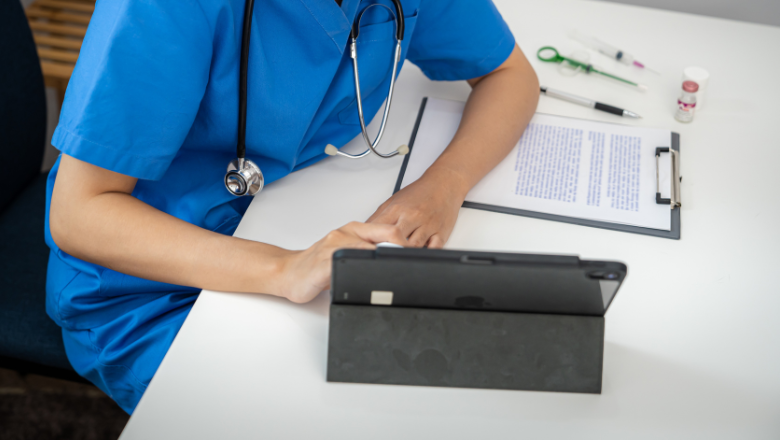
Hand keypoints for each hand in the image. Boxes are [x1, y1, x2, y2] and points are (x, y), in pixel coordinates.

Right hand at [276, 222, 404, 302]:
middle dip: (401, 251)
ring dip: (384, 260)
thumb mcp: (347, 254)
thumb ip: (368, 253)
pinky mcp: (323, 264)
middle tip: (413, 266)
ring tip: (397, 271)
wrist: (287, 272)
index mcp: (353, 230)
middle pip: (382, 237)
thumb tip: (397, 262)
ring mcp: (333, 248)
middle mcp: (345, 234)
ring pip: (366, 249)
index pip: (387, 230)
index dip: (405, 243)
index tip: (417, 258)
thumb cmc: (317, 265)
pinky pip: (345, 264)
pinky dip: (359, 271)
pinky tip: (369, 278)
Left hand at [367, 168, 466, 247]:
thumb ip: (379, 217)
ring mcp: (427, 225)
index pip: (379, 228)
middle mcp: (412, 217)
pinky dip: (425, 254)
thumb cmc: (419, 193)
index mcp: (398, 209)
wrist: (443, 184)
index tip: (368, 249)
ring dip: (405, 253)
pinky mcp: (441, 232)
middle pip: (396, 238)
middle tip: (383, 257)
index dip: (371, 241)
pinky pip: (432, 249)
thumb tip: (363, 231)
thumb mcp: (394, 200)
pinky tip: (419, 256)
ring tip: (399, 258)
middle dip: (387, 249)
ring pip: (414, 246)